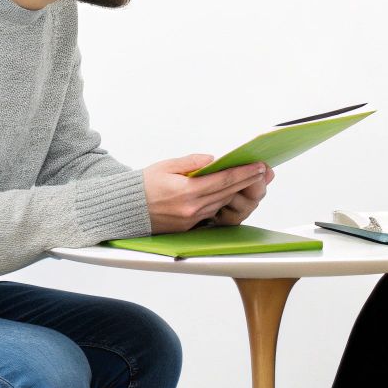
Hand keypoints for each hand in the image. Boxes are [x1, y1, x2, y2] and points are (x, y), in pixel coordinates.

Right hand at [144, 155, 268, 233]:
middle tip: (262, 171)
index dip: (244, 173)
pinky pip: (210, 212)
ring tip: (249, 179)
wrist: (126, 209)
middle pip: (226, 193)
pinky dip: (220, 201)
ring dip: (235, 191)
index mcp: (186, 191)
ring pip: (220, 203)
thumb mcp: (166, 166)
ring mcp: (190, 220)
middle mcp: (191, 208)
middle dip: (246, 181)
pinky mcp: (188, 227)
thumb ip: (191, 162)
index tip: (258, 166)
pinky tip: (228, 192)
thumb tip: (212, 160)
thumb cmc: (143, 185)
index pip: (223, 180)